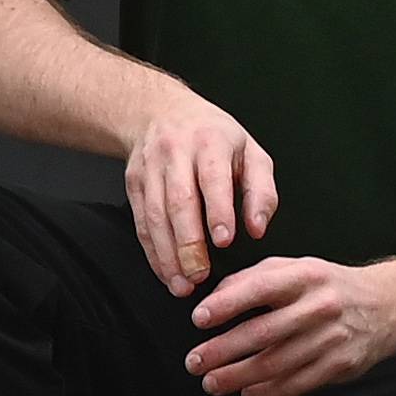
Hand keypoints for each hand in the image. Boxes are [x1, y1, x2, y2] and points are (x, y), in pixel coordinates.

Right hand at [120, 94, 277, 296]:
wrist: (159, 111)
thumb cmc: (213, 136)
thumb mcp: (250, 152)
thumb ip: (262, 190)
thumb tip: (257, 227)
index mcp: (210, 141)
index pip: (212, 178)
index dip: (218, 210)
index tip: (224, 240)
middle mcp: (176, 153)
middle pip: (179, 201)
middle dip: (188, 242)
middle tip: (200, 273)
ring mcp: (150, 168)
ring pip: (155, 215)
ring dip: (167, 254)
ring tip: (182, 283)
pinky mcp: (133, 184)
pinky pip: (141, 223)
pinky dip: (153, 252)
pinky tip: (166, 273)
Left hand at [183, 255, 395, 395]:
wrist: (386, 306)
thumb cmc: (327, 287)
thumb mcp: (294, 269)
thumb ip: (251, 279)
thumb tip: (213, 299)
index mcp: (304, 276)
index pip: (260, 288)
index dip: (227, 304)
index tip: (199, 318)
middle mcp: (319, 306)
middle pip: (264, 332)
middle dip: (223, 350)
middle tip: (194, 361)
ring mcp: (332, 338)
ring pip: (277, 363)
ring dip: (238, 377)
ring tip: (211, 382)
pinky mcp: (340, 365)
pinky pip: (298, 383)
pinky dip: (269, 392)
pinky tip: (247, 394)